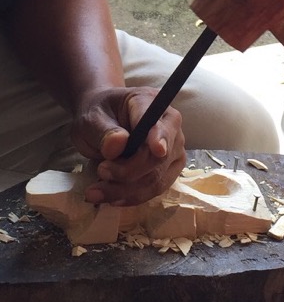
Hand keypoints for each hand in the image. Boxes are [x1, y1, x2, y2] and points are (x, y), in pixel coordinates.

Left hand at [71, 86, 185, 205]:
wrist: (102, 120)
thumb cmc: (99, 114)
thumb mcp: (91, 117)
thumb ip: (103, 130)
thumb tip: (117, 145)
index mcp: (150, 103)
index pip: (159, 123)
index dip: (160, 137)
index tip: (157, 150)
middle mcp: (170, 125)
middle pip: (159, 157)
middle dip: (128, 172)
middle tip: (100, 172)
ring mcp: (174, 148)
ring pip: (158, 178)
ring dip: (126, 190)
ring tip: (95, 192)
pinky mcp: (170, 168)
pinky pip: (156, 188)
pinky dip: (133, 196)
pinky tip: (112, 198)